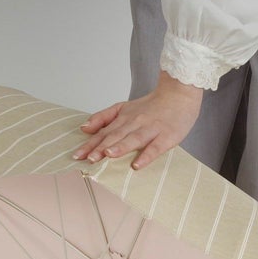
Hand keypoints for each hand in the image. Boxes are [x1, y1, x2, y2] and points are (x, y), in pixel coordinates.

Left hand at [72, 71, 202, 169]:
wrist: (179, 93)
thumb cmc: (152, 106)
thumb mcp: (124, 107)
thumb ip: (104, 117)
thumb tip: (84, 128)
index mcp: (123, 118)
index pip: (103, 133)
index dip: (90, 144)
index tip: (77, 155)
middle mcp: (135, 123)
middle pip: (115, 136)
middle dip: (101, 147)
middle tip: (88, 159)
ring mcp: (151, 129)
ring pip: (133, 139)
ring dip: (120, 147)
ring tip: (108, 156)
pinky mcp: (166, 136)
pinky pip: (155, 147)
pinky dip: (146, 156)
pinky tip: (137, 165)